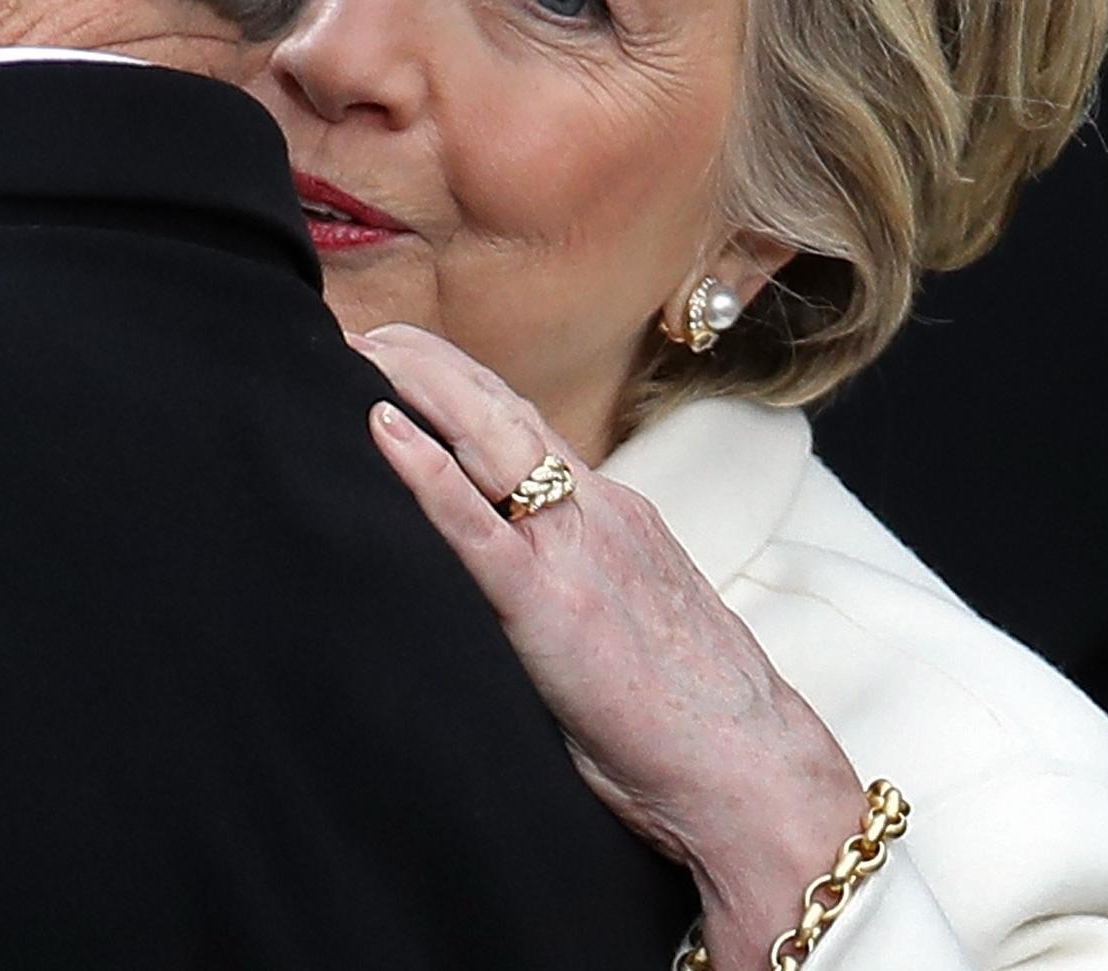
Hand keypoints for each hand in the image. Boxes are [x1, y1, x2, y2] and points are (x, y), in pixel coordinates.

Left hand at [354, 323, 866, 966]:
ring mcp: (578, 555)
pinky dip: (426, 473)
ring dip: (418, 387)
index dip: (466, 383)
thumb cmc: (694, 722)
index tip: (410, 354)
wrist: (750, 775)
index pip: (528, 426)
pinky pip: (478, 530)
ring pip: (491, 440)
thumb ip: (579, 581)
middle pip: (503, 411)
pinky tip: (383, 431)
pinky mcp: (552, 609)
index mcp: (615, 517)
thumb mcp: (634, 618)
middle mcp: (597, 515)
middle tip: (364, 332)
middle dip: (430, 363)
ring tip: (357, 353)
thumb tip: (520, 586)